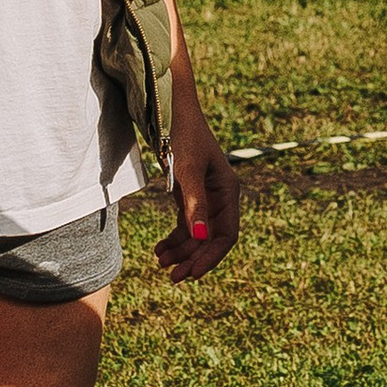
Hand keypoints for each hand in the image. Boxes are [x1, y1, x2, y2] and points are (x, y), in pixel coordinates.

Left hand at [158, 94, 241, 281]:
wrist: (170, 110)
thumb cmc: (183, 135)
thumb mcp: (187, 170)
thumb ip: (194, 204)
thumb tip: (201, 237)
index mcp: (228, 192)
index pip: (226, 235)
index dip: (211, 256)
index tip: (192, 273)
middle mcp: (220, 197)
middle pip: (211, 239)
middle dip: (193, 258)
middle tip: (172, 277)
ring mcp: (205, 197)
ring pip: (196, 235)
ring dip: (181, 251)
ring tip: (161, 263)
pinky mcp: (189, 194)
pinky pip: (185, 224)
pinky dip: (174, 238)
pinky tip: (159, 250)